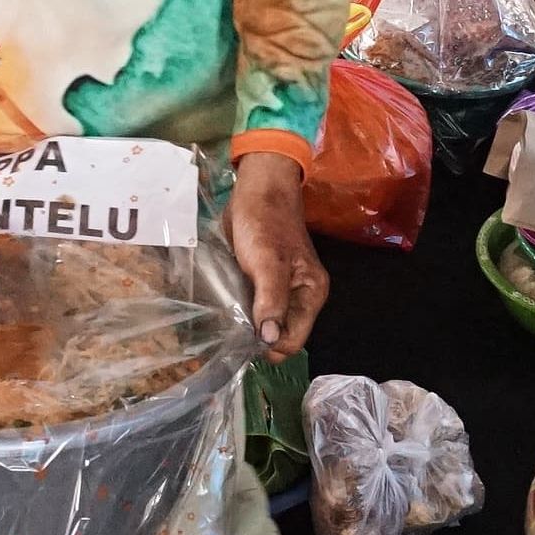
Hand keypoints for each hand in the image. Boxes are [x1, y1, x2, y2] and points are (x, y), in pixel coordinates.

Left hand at [225, 152, 327, 354]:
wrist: (257, 189)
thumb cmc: (265, 221)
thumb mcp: (268, 261)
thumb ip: (272, 301)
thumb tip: (270, 340)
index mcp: (310, 293)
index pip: (293, 340)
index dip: (269, 345)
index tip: (241, 340)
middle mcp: (300, 296)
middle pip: (280, 335)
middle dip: (257, 338)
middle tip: (228, 330)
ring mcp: (282, 290)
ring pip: (265, 323)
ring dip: (247, 326)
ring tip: (224, 321)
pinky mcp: (263, 282)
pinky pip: (254, 307)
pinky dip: (241, 311)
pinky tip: (225, 308)